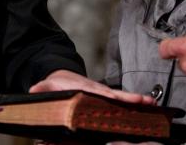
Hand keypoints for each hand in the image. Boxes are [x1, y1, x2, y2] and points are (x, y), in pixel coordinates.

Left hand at [29, 70, 155, 104]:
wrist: (62, 77)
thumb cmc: (58, 83)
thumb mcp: (48, 85)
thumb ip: (41, 87)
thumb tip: (33, 89)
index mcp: (85, 89)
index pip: (99, 93)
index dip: (109, 98)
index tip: (120, 101)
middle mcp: (97, 90)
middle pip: (116, 95)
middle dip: (131, 99)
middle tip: (147, 102)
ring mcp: (103, 94)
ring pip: (122, 98)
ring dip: (137, 101)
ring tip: (153, 104)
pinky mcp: (107, 98)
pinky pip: (122, 102)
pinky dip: (135, 104)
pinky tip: (147, 107)